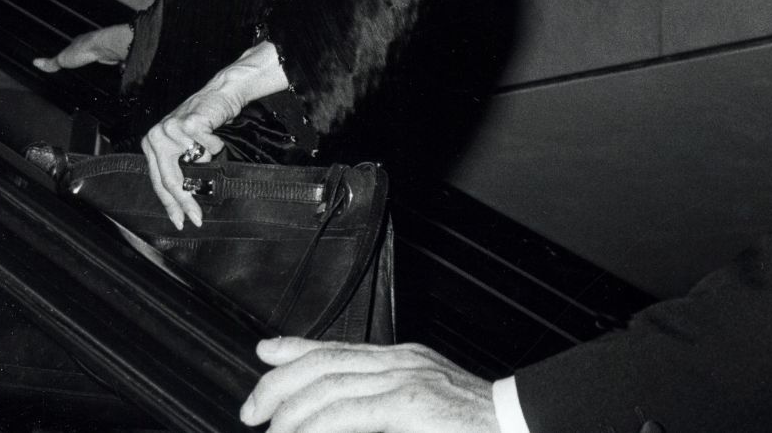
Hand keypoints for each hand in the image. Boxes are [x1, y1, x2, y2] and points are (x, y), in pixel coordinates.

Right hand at [33, 23, 132, 71]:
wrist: (107, 46)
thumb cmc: (84, 49)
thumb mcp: (63, 58)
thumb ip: (51, 62)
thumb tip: (35, 63)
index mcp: (78, 42)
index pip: (73, 47)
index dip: (72, 54)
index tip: (71, 59)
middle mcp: (92, 42)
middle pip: (88, 51)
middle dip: (87, 58)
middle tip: (84, 67)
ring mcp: (104, 47)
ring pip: (101, 55)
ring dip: (100, 61)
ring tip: (96, 71)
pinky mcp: (114, 53)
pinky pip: (111, 60)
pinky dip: (111, 65)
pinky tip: (110, 70)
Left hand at [141, 41, 287, 229]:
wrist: (221, 93)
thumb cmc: (205, 121)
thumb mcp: (183, 145)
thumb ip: (176, 167)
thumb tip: (181, 203)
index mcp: (151, 145)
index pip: (158, 182)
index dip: (170, 204)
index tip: (180, 221)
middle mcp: (155, 137)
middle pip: (171, 179)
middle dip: (186, 201)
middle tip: (196, 218)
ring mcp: (171, 129)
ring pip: (195, 164)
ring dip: (209, 158)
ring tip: (209, 144)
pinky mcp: (189, 123)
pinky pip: (208, 149)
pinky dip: (216, 145)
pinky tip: (213, 132)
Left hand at [241, 338, 499, 432]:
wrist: (518, 422)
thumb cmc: (476, 425)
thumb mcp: (425, 404)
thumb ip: (384, 403)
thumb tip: (352, 413)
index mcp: (403, 361)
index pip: (338, 347)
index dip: (296, 348)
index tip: (265, 353)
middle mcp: (401, 363)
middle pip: (325, 363)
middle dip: (280, 383)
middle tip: (252, 409)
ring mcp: (407, 380)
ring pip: (330, 384)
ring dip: (291, 411)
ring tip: (271, 430)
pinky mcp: (412, 404)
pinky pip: (349, 412)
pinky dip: (318, 424)